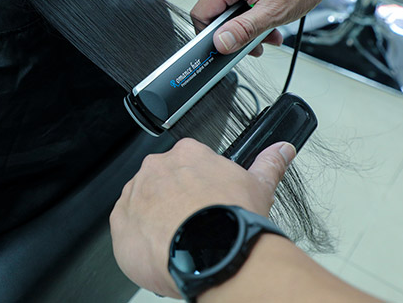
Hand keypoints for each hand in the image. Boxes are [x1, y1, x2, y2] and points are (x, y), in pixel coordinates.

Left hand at [109, 138, 296, 297]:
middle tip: (195, 225)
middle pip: (163, 184)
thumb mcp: (258, 186)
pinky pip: (127, 228)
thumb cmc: (231, 221)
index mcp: (187, 154)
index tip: (205, 203)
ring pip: (144, 205)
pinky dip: (141, 239)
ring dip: (157, 220)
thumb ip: (268, 164)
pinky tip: (162, 249)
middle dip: (176, 203)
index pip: (187, 165)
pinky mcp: (120, 221)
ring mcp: (136, 193)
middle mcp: (157, 168)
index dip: (197, 188)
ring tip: (181, 241)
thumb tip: (281, 150)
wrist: (210, 253)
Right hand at [191, 0, 340, 54]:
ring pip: (228, 5)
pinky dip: (250, 9)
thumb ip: (243, 30)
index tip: (228, 47)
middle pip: (216, 10)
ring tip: (269, 29)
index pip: (201, 13)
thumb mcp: (274, 12)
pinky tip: (267, 15)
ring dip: (246, 22)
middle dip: (237, 30)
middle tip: (257, 41)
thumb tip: (221, 42)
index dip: (212, 35)